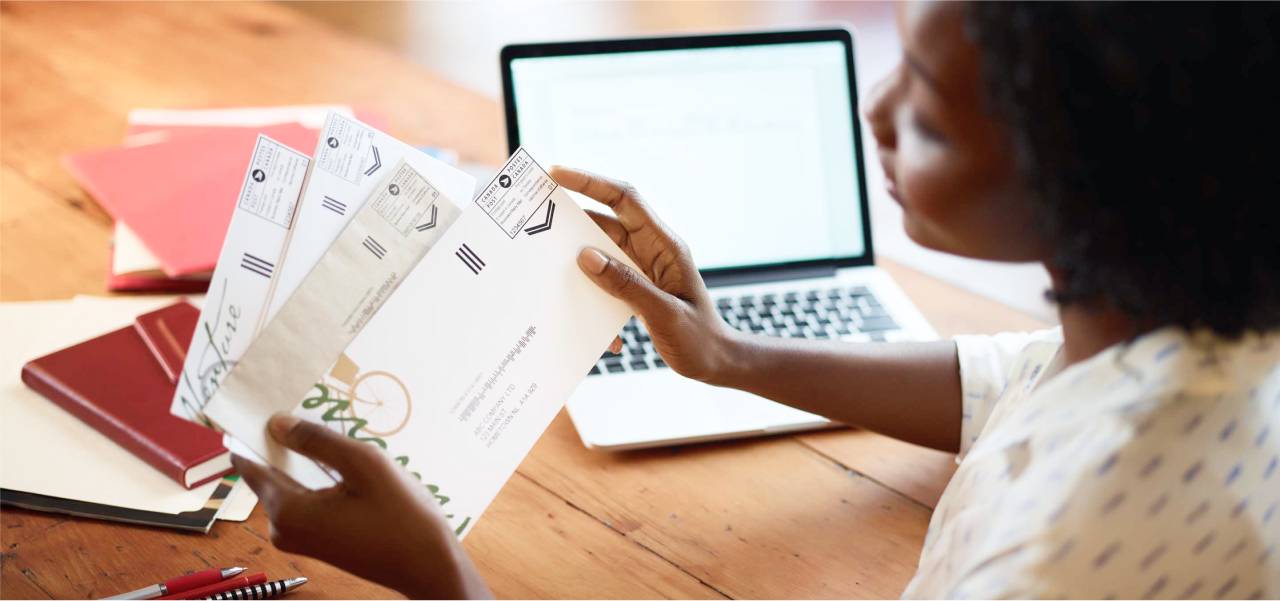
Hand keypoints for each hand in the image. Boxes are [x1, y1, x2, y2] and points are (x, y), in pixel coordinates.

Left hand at [231, 415, 490, 599]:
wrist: (428, 566)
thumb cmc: (402, 517)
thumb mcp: (364, 465)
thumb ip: (317, 440)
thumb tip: (276, 422)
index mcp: (287, 510)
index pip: (249, 463)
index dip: (251, 431)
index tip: (260, 401)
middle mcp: (283, 528)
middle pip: (269, 472)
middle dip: (282, 441)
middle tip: (305, 406)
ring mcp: (300, 537)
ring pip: (289, 484)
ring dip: (303, 458)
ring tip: (329, 429)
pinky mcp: (317, 540)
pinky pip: (304, 498)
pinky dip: (314, 477)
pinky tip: (340, 461)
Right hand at [551, 166, 740, 383]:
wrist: (716, 363)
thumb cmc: (700, 339)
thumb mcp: (664, 313)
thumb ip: (626, 285)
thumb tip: (586, 256)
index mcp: (665, 246)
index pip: (625, 200)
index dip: (591, 182)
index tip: (558, 174)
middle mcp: (653, 251)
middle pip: (607, 222)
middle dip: (574, 218)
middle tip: (537, 216)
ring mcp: (643, 269)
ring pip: (602, 252)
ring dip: (579, 260)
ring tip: (551, 266)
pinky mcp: (636, 288)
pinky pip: (606, 280)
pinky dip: (594, 296)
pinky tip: (595, 325)